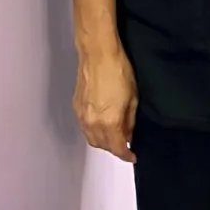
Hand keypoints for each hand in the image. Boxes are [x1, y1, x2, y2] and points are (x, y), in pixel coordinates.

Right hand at [73, 45, 137, 161]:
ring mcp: (82, 115)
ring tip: (114, 135)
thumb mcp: (133, 98)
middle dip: (114, 148)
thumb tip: (129, 133)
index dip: (126, 155)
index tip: (132, 156)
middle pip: (102, 146)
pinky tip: (102, 125)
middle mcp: (93, 122)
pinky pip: (84, 127)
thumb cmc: (118, 70)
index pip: (117, 148)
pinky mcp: (76, 106)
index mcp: (109, 121)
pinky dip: (93, 131)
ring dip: (102, 141)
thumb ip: (130, 121)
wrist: (98, 53)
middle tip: (125, 144)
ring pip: (91, 138)